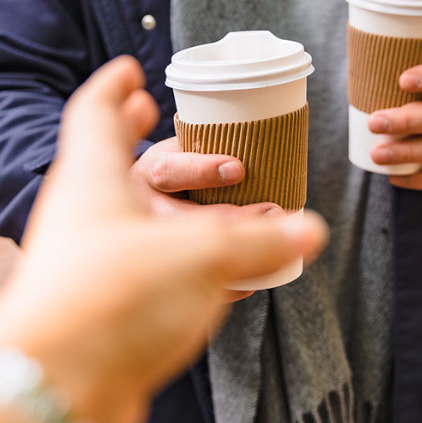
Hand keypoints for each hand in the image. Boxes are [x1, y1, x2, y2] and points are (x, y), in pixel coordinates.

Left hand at [0, 57, 327, 422]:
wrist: (52, 394)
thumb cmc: (115, 297)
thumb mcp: (201, 256)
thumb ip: (259, 242)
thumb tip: (308, 230)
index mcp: (93, 178)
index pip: (95, 114)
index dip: (114, 89)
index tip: (131, 70)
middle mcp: (83, 215)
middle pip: (111, 165)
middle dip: (142, 144)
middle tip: (161, 122)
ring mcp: (87, 266)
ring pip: (135, 223)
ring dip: (178, 210)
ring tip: (223, 207)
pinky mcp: (101, 313)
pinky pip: (146, 273)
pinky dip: (183, 264)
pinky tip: (220, 281)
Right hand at [132, 136, 283, 302]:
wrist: (143, 204)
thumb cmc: (180, 169)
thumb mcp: (185, 147)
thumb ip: (213, 144)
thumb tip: (267, 134)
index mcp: (148, 172)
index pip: (170, 171)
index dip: (203, 170)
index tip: (238, 168)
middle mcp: (142, 211)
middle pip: (182, 221)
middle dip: (233, 219)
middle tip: (275, 211)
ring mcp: (147, 247)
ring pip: (186, 257)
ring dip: (237, 255)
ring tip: (279, 251)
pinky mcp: (160, 274)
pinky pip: (195, 288)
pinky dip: (229, 285)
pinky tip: (258, 278)